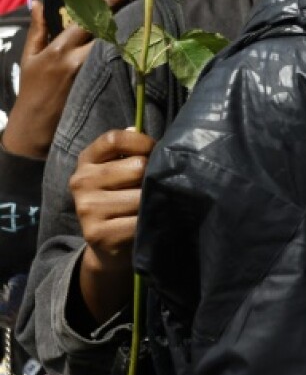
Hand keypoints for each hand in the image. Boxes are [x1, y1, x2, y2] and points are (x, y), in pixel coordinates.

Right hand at [1, 0, 135, 158]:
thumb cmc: (32, 90)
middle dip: (124, 20)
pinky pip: (116, 71)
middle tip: (144, 5)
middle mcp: (75, 60)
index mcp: (59, 49)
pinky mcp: (98, 91)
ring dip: (129, 39)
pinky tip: (142, 53)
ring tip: (147, 26)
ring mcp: (88, 77)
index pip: (86, 20)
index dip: (106, 3)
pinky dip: (127, 60)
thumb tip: (38, 1)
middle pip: (106, 34)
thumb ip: (38, 28)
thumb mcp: (30, 57)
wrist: (32, 129)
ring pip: (114, 52)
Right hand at [71, 127, 154, 321]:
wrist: (109, 246)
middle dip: (152, 177)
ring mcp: (87, 209)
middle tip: (154, 188)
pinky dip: (151, 221)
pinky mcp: (98, 234)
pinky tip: (148, 223)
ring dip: (154, 201)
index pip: (114, 139)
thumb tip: (137, 128)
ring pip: (141, 196)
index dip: (142, 142)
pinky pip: (139, 220)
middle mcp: (81, 182)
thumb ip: (130, 151)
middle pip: (136, 167)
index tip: (155, 152)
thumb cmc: (123, 198)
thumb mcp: (121, 172)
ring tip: (152, 207)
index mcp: (86, 161)